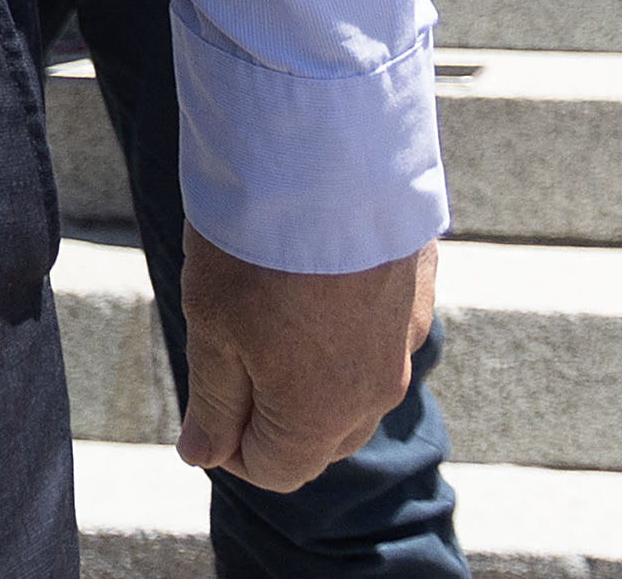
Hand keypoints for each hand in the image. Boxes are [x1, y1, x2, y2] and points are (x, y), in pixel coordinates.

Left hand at [175, 225, 437, 491]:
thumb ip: (214, 402)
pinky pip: (380, 333)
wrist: (323, 152)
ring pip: (354, 387)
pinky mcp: (418, 289)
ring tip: (267, 305)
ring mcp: (405, 338)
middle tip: (230, 348)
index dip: (227, 445)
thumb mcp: (212, 327)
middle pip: (320, 437)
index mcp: (320, 414)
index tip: (205, 398)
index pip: (274, 469)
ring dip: (311, 370)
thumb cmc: (256, 246)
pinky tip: (313, 275)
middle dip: (272, 414)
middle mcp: (375, 390)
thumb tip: (203, 456)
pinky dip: (346, 325)